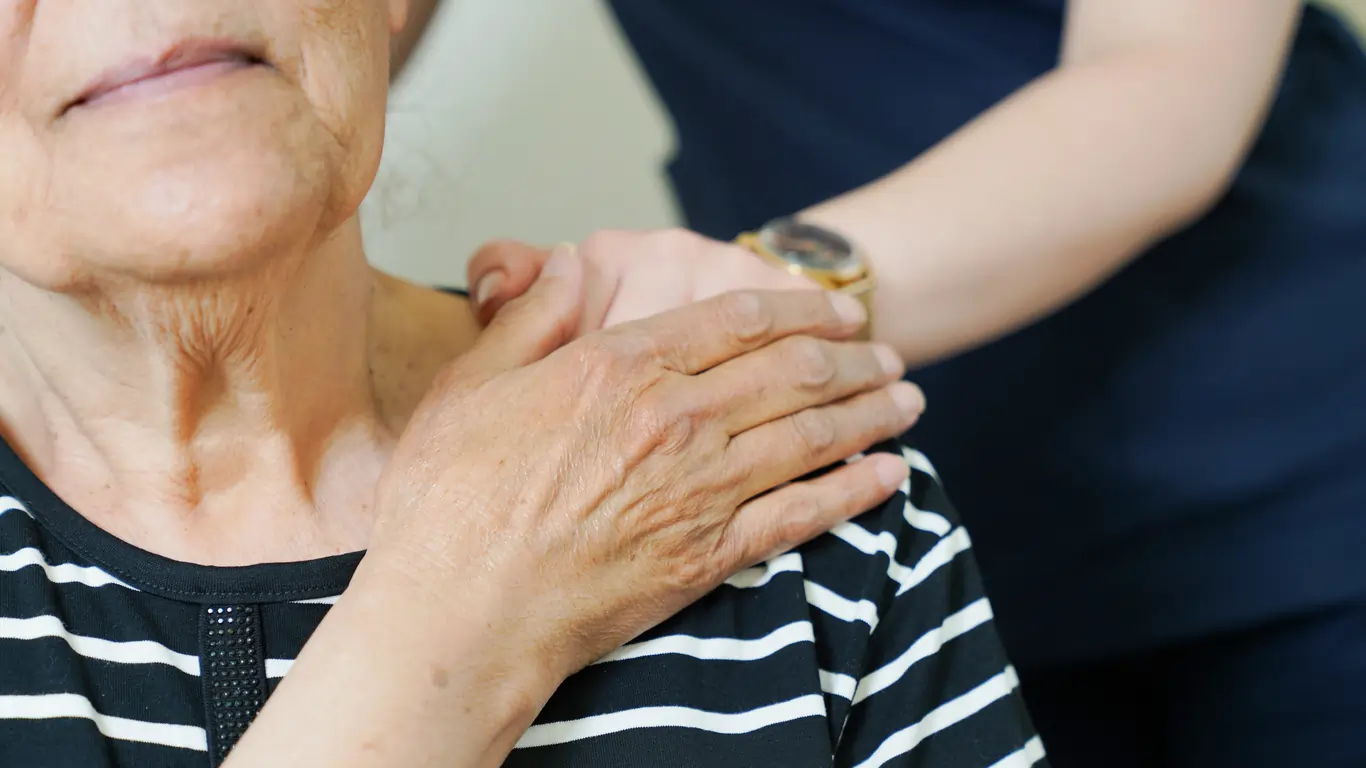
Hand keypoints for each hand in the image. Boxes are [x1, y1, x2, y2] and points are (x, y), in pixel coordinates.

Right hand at [369, 244, 922, 681]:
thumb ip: (533, 317)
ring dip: (868, 414)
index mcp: (620, 367)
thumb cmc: (451, 503)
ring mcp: (700, 488)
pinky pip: (802, 515)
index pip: (733, 320)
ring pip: (810, 436)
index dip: (798, 308)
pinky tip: (887, 476)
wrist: (462, 612)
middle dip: (852, 360)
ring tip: (908, 401)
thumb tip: (572, 261)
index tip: (835, 310)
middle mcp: (675, 419)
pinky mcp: (709, 554)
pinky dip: (852, 492)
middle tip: (889, 353)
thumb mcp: (470, 384)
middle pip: (791, 373)